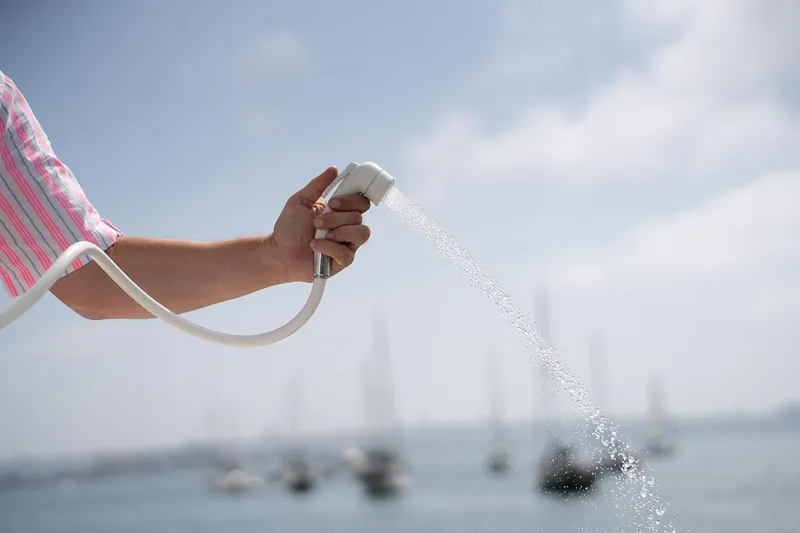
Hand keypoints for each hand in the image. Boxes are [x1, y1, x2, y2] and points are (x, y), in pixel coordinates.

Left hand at [270, 166, 371, 282]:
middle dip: (336, 218)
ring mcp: (347, 245)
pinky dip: (329, 248)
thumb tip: (334, 169)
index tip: (332, 202)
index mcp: (341, 212)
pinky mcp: (342, 261)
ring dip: (338, 231)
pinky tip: (314, 247)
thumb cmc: (289, 227)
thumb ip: (318, 185)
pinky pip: (347, 253)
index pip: (361, 202)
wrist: (279, 251)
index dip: (351, 200)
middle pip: (359, 216)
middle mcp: (347, 227)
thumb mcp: (300, 201)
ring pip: (361, 233)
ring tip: (318, 235)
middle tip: (316, 222)